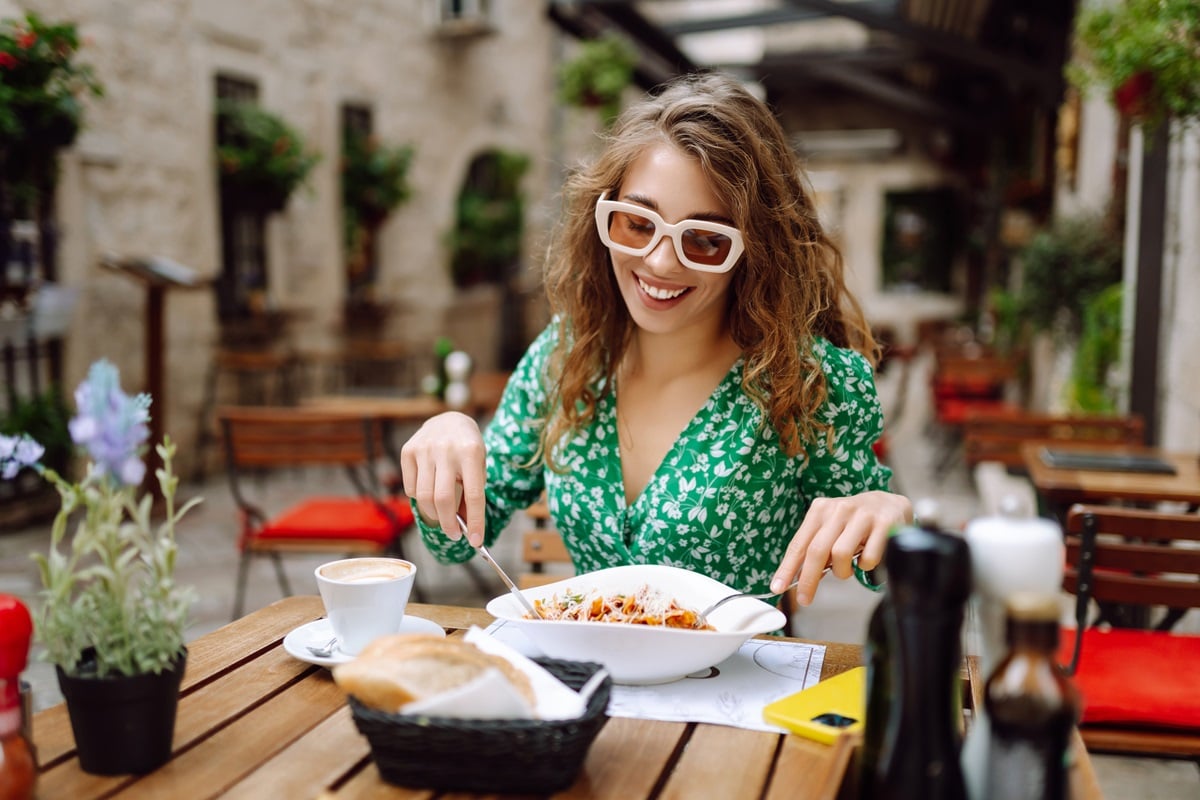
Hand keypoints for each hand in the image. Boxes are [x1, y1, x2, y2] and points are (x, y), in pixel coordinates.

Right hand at [399, 411, 486, 545]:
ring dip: (434, 515)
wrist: (449, 420)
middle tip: (454, 534)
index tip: (476, 541)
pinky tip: (430, 491)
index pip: (474, 495)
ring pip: (424, 497)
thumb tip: (465, 528)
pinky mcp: (408, 450)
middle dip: (449, 524)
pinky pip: (411, 488)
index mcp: (471, 452)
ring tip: (443, 516)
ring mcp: (424, 449)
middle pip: (443, 499)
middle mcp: (446, 449)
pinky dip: (421, 498)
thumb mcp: (478, 467)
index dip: (475, 521)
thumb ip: (472, 494)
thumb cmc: (468, 450)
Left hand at [771, 491, 911, 605]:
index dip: (787, 568)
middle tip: (805, 598)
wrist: (891, 504)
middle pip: (817, 550)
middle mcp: (839, 509)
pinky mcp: (884, 524)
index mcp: (821, 510)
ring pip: (841, 554)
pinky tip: (867, 559)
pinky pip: (868, 558)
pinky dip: (865, 567)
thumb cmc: (855, 522)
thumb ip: (816, 548)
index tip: (777, 587)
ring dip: (842, 571)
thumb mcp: (832, 528)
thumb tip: (797, 577)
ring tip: (847, 569)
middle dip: (808, 579)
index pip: (799, 543)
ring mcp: (862, 515)